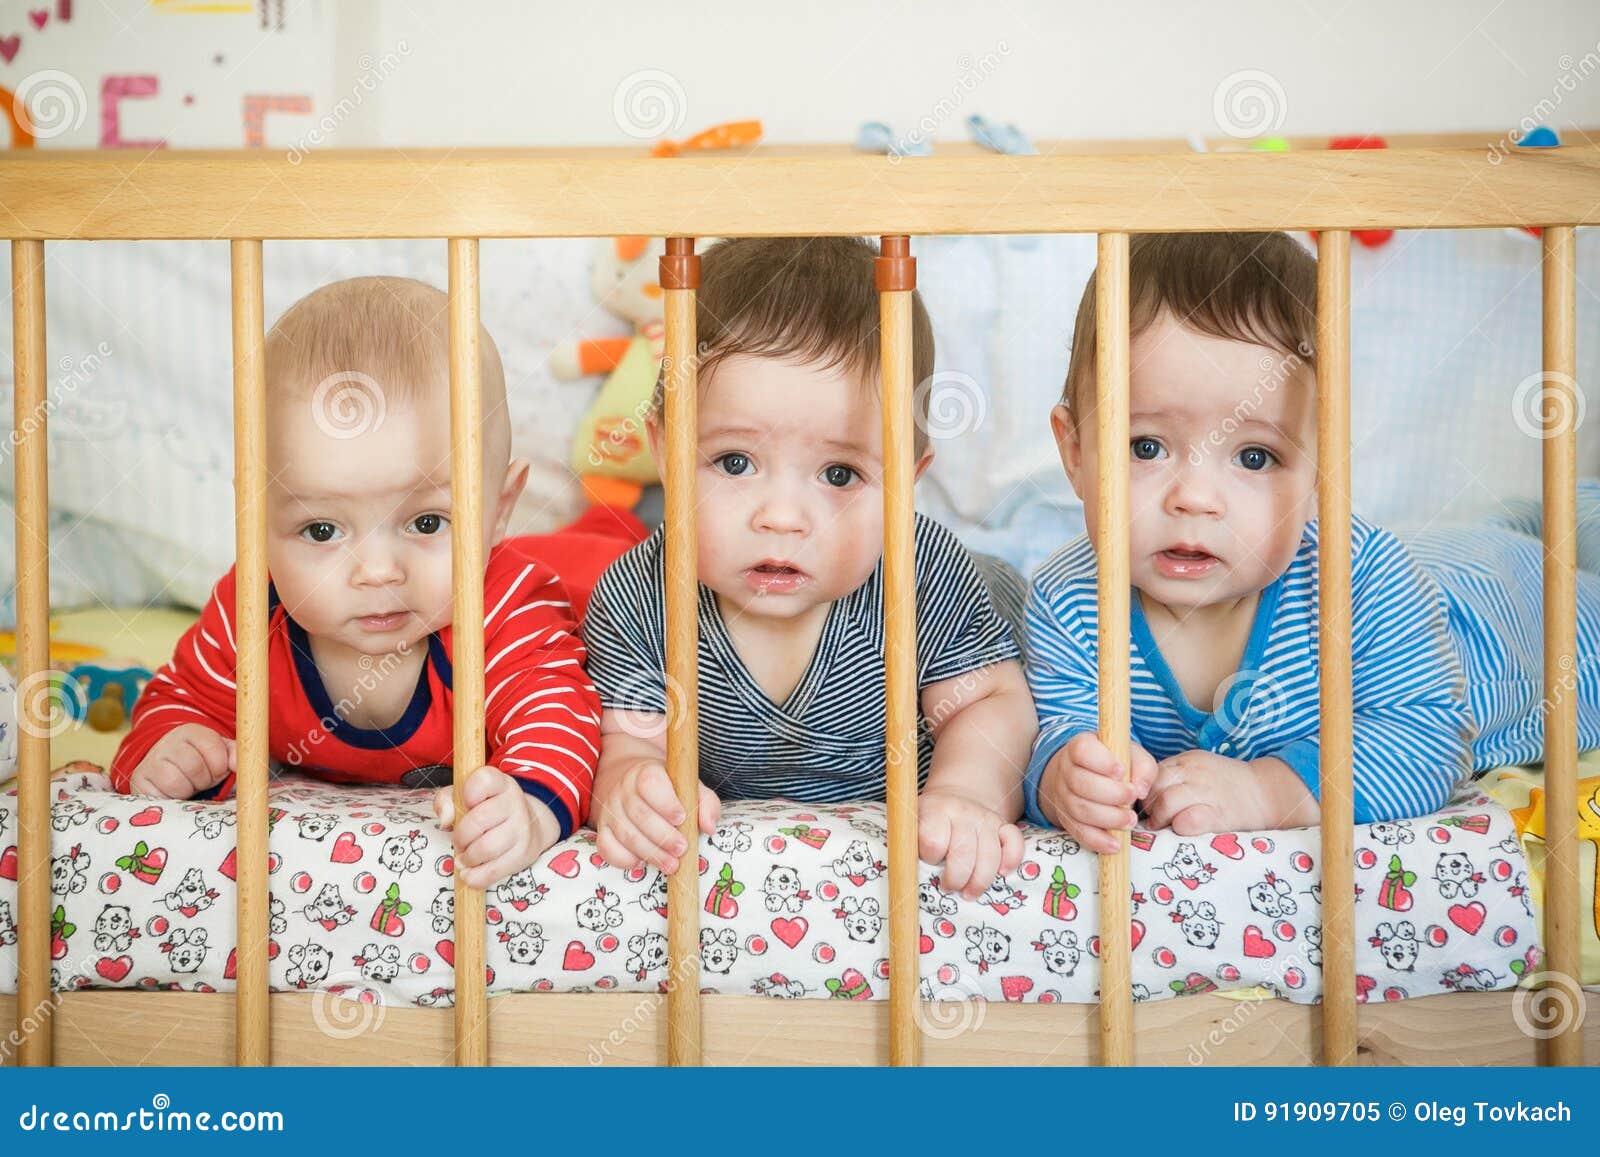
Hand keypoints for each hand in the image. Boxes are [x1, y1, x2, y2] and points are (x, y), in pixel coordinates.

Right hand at [128, 723, 234, 798]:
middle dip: (204, 780)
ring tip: (188, 788)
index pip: (214, 751)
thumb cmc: (202, 767)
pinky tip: (174, 796)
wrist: (168, 775)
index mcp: (191, 732)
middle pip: (195, 767)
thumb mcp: (222, 756)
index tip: (216, 770)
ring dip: (187, 791)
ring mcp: (150, 761)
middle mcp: (168, 743)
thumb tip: (238, 765)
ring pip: (176, 782)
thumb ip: (236, 756)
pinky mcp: (138, 781)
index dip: (220, 767)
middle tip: (201, 781)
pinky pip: (159, 796)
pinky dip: (171, 801)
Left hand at [433, 766, 561, 888]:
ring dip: (467, 858)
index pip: (483, 781)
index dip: (468, 794)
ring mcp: (522, 828)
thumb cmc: (486, 808)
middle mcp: (514, 802)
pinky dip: (476, 877)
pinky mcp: (524, 853)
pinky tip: (470, 873)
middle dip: (460, 837)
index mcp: (499, 783)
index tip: (466, 804)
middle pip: (477, 821)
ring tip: (464, 858)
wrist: (528, 823)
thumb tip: (445, 820)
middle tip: (459, 842)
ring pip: (486, 848)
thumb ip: (446, 800)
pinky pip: (494, 871)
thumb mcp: (464, 795)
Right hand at [592, 757, 719, 873]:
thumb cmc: (667, 787)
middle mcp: (624, 790)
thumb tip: (709, 826)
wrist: (632, 781)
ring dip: (650, 853)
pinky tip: (642, 862)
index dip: (665, 803)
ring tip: (671, 864)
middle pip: (639, 814)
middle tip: (682, 849)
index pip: (650, 783)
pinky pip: (607, 848)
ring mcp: (611, 810)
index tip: (681, 818)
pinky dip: (624, 859)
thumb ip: (705, 802)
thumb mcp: (689, 786)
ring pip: (626, 834)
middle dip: (663, 837)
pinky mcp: (603, 829)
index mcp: (646, 772)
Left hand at [918, 789, 1023, 899]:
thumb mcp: (913, 823)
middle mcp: (963, 812)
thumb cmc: (930, 820)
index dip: (930, 857)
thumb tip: (905, 878)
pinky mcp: (1004, 826)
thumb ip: (909, 845)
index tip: (929, 863)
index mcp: (936, 810)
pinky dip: (1011, 860)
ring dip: (979, 881)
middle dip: (955, 879)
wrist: (957, 796)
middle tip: (949, 888)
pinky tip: (1002, 873)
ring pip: (990, 855)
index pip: (933, 839)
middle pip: (963, 853)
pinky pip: (1015, 843)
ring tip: (968, 894)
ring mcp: (985, 819)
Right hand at [1036, 732, 1157, 854]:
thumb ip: (1142, 766)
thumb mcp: (1131, 756)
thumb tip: (1140, 789)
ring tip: (1130, 821)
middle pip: (1080, 783)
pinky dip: (1097, 840)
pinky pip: (1077, 832)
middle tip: (1132, 799)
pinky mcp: (1066, 818)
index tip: (1121, 771)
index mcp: (1080, 747)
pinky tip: (1115, 844)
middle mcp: (1066, 770)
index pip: (1082, 750)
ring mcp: (1063, 796)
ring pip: (1079, 809)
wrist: (1085, 775)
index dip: (1101, 762)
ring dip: (1107, 818)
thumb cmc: (1114, 763)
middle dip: (1110, 794)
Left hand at [1142, 751, 1315, 833]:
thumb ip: (1173, 779)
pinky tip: (1184, 831)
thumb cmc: (1228, 787)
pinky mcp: (1218, 814)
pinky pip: (1186, 822)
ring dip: (1159, 820)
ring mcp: (1206, 792)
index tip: (1144, 805)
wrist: (1268, 793)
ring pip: (1164, 803)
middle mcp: (1193, 772)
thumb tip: (1139, 797)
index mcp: (1185, 761)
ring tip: (1165, 827)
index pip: (1148, 772)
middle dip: (1147, 807)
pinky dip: (1180, 828)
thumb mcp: (1198, 772)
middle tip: (1152, 820)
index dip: (1142, 792)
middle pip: (1152, 787)